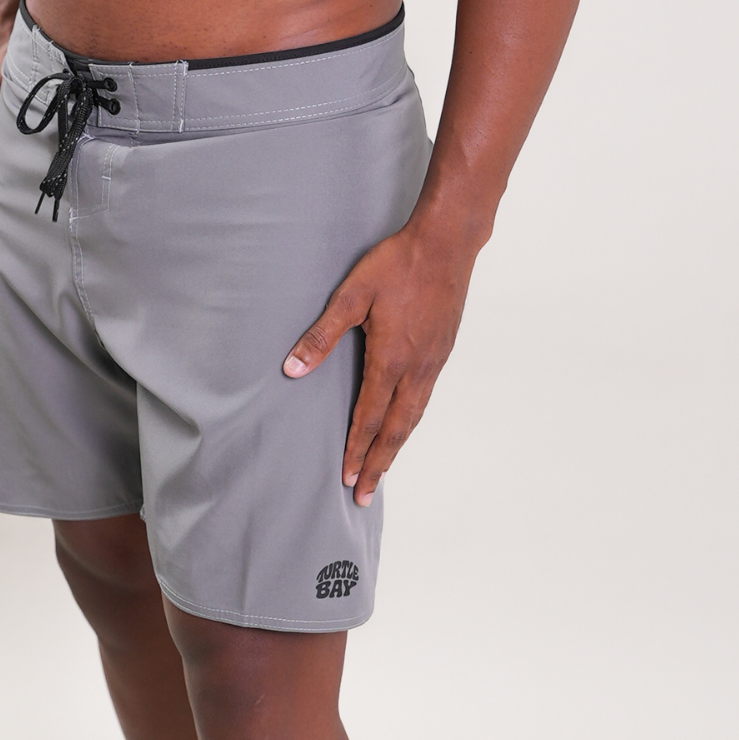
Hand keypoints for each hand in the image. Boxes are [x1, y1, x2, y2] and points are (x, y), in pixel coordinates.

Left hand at [283, 221, 473, 504]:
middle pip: (396, 428)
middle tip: (365, 495)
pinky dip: (411, 422)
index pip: (369, 416)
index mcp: (391, 358)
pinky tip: (404, 423)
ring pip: (414, 416)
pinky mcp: (443, 350)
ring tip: (383, 469)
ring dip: (396, 446)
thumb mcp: (352, 294)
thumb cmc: (397, 264)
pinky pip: (425, 399)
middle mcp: (416, 367)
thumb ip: (322, 335)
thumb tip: (292, 369)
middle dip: (379, 463)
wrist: (446, 244)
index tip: (348, 478)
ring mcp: (434, 361)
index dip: (357, 448)